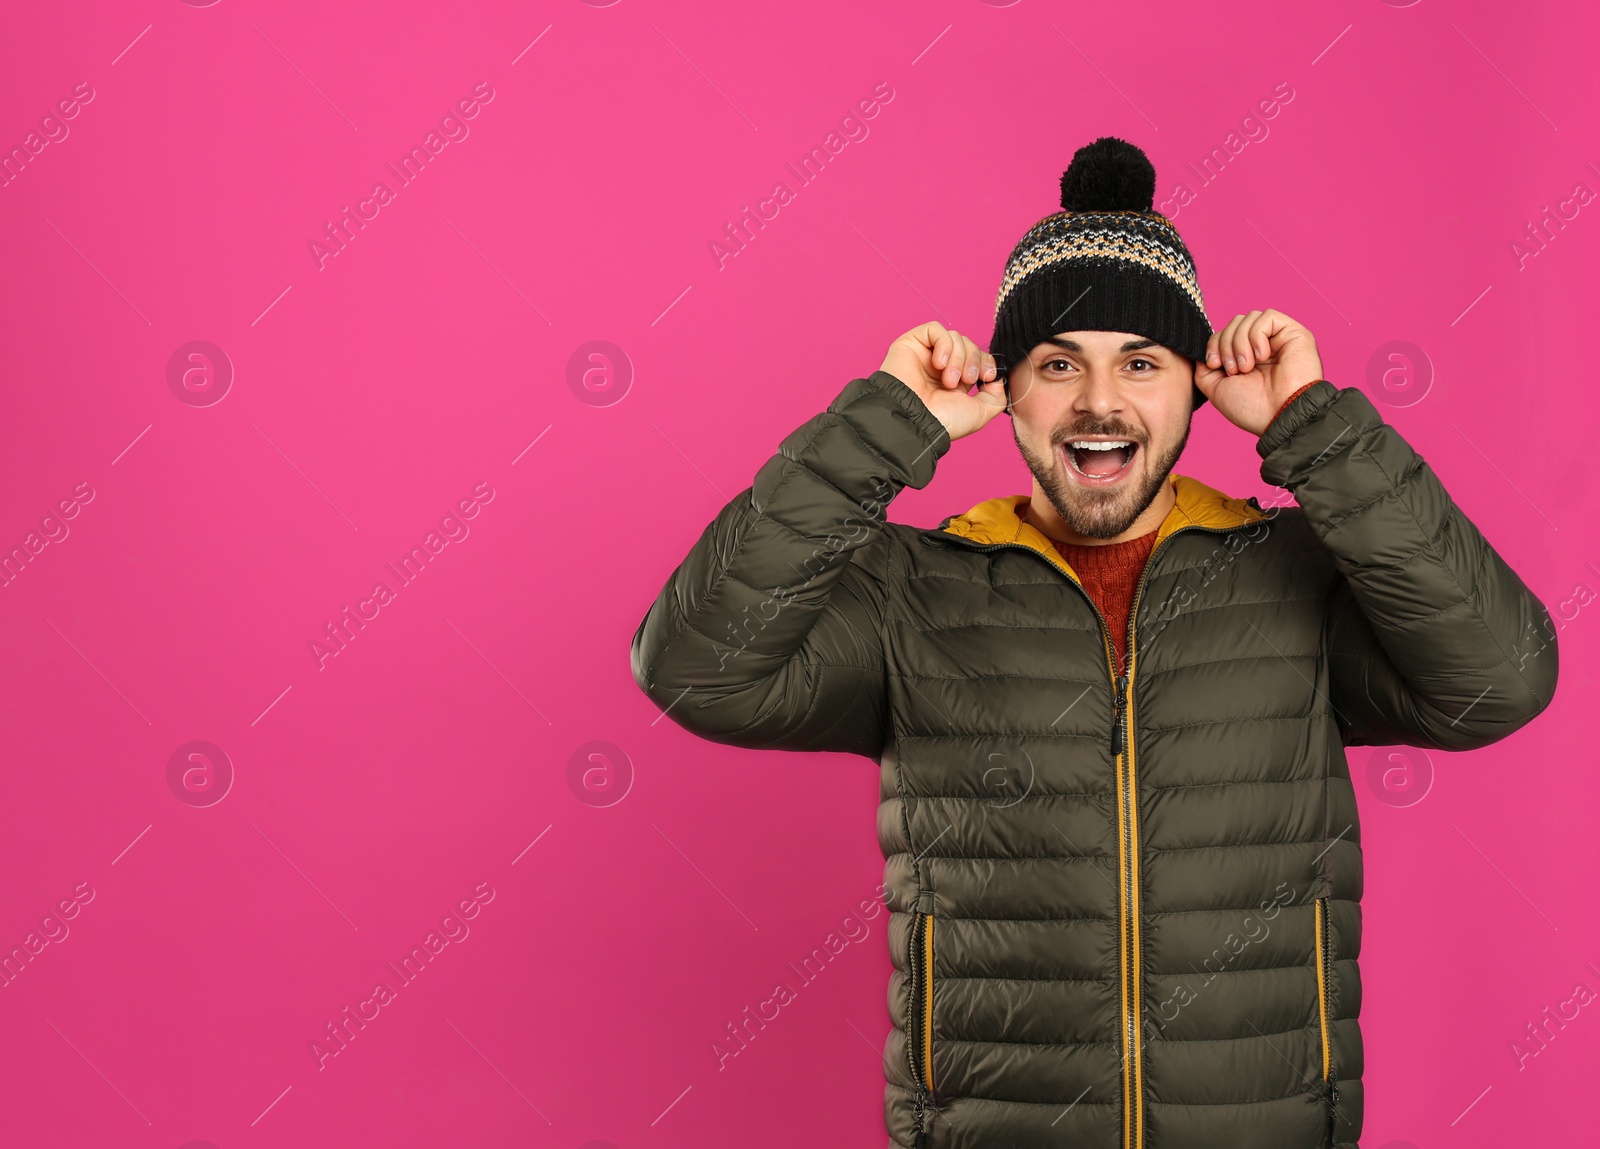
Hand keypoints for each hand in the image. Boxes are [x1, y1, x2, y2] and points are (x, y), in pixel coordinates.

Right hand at [879, 321, 1007, 441]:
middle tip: (966, 380)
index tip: (988, 376)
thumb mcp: (980, 413)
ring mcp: (926, 355)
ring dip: (958, 357)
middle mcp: (940, 367)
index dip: (986, 362)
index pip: (977, 357)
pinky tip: (939, 363)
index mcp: (956, 381)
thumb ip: (996, 396)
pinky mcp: (911, 344)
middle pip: (968, 345)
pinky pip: (935, 329)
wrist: (915, 421)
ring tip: (948, 379)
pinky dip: (944, 344)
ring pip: (955, 337)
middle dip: (973, 360)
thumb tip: (997, 379)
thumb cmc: (942, 421)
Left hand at [1196, 309, 1323, 435]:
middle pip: (1234, 323)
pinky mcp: (1294, 333)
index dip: (1214, 344)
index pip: (1224, 334)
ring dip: (1240, 342)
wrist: (1280, 417)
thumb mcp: (1216, 388)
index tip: (1215, 365)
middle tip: (1234, 370)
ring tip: (1248, 366)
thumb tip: (1202, 350)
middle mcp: (1263, 346)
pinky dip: (1257, 335)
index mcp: (1246, 358)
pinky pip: (1268, 316)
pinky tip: (1262, 356)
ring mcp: (1278, 339)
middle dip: (1225, 344)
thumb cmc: (1252, 407)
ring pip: (1248, 318)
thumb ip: (1204, 368)